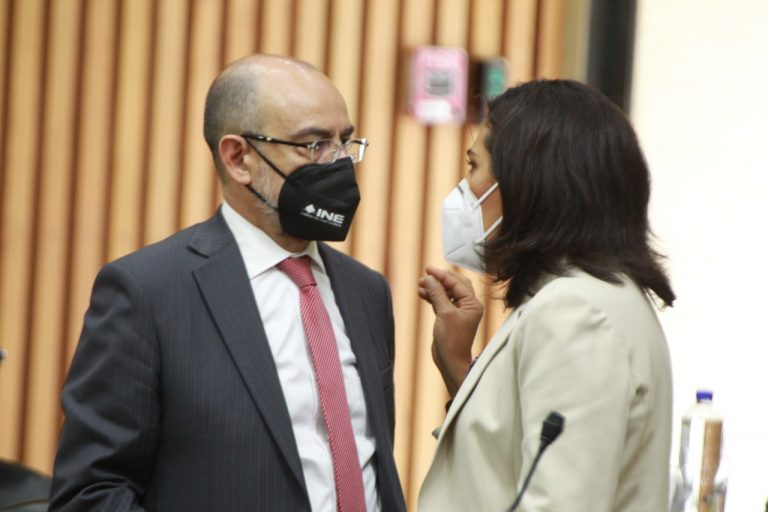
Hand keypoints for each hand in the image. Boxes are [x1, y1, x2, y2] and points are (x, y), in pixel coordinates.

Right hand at [418, 266, 483, 395]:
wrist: (450, 361)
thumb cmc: (452, 340)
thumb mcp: (444, 314)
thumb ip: (438, 294)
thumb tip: (430, 279)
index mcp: (472, 304)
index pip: (457, 283)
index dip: (442, 275)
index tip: (428, 270)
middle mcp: (468, 306)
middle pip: (454, 285)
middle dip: (439, 279)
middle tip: (425, 274)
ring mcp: (459, 312)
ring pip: (446, 293)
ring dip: (434, 288)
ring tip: (420, 284)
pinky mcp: (449, 318)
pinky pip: (441, 302)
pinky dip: (432, 297)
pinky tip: (422, 293)